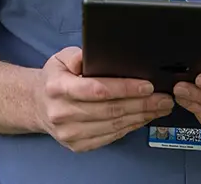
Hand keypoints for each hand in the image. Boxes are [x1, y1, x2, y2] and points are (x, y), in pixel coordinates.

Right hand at [32, 46, 174, 152]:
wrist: (37, 105)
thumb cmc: (55, 79)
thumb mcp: (61, 58)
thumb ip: (80, 55)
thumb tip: (101, 54)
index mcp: (58, 88)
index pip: (97, 90)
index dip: (125, 88)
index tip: (147, 85)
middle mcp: (63, 113)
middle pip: (110, 110)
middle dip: (142, 103)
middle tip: (164, 98)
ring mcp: (70, 133)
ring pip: (114, 126)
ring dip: (141, 117)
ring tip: (160, 107)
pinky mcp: (78, 145)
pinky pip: (111, 137)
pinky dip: (131, 127)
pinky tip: (143, 118)